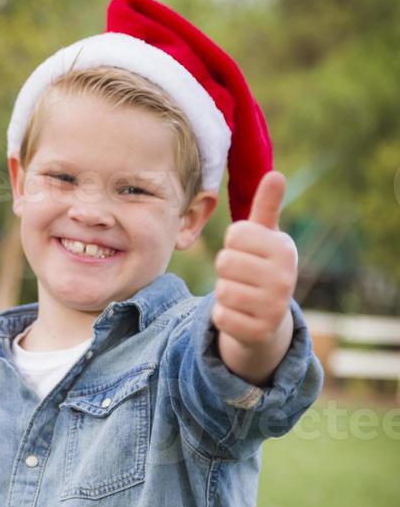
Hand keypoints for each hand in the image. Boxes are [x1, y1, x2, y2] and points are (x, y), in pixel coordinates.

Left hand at [211, 171, 297, 347]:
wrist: (268, 319)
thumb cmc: (261, 268)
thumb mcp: (266, 238)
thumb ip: (266, 207)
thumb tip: (276, 174)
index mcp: (285, 249)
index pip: (235, 234)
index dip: (233, 244)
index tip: (247, 253)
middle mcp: (286, 277)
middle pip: (225, 261)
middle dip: (225, 270)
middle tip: (242, 277)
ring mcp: (275, 307)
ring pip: (221, 290)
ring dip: (223, 293)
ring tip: (241, 295)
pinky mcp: (259, 332)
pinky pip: (221, 316)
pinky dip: (223, 315)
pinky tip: (239, 315)